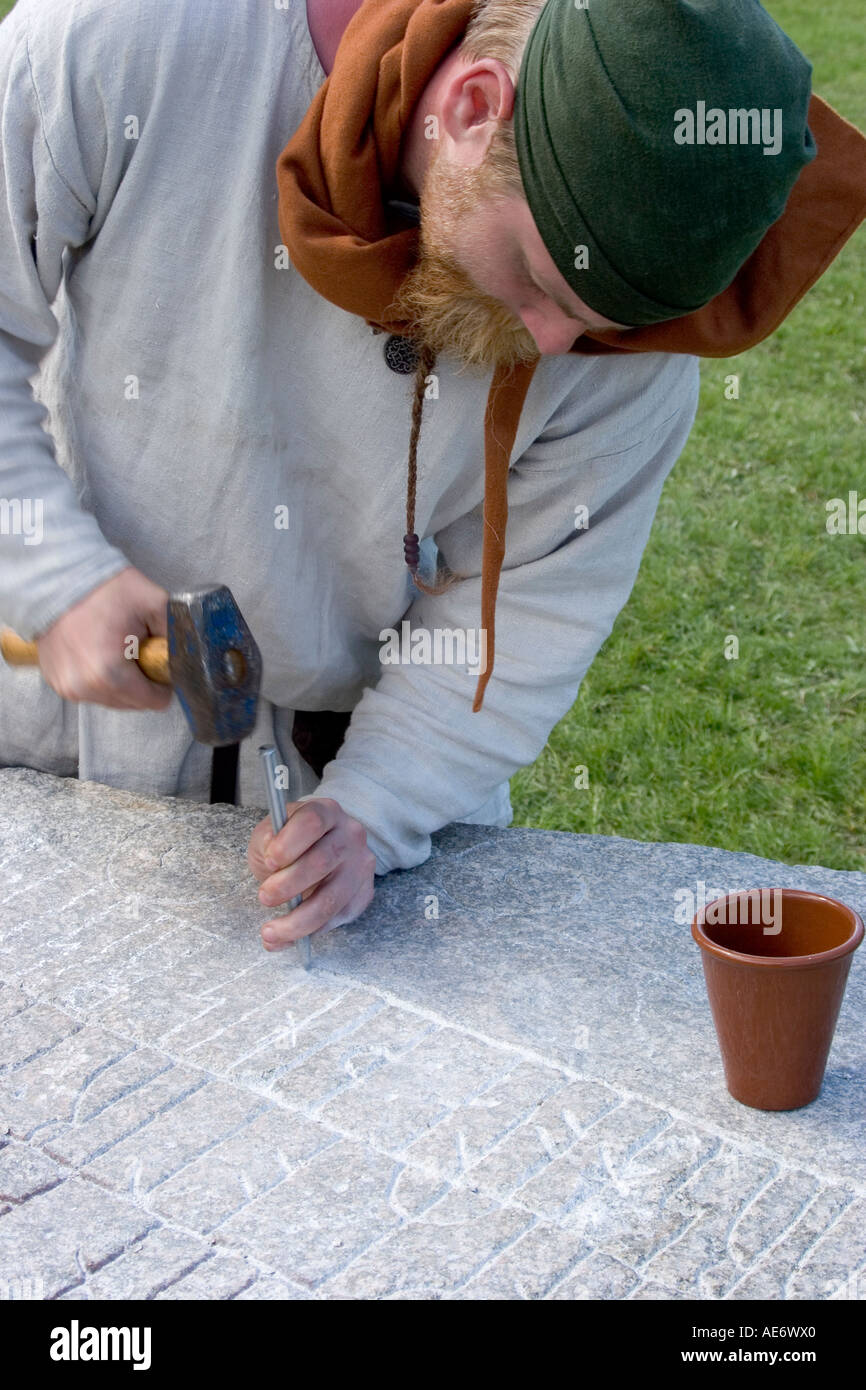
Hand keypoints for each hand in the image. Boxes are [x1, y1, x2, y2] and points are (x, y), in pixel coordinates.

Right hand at [35, 566, 171, 711]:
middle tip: (137, 651)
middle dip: (142, 682)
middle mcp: (85, 687)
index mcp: (110, 673)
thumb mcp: (153, 603)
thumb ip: (178, 633)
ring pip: (112, 699)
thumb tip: (192, 655)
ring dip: (121, 682)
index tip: (157, 660)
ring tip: (116, 650)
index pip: (154, 701)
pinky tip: (99, 653)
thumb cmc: (105, 589)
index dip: (162, 682)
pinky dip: (99, 679)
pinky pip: (90, 692)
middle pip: (133, 703)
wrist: (59, 579)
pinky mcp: (57, 682)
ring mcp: (68, 687)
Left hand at [247, 797, 375, 950]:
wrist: (314, 852)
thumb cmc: (289, 842)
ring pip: (331, 899)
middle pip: (322, 862)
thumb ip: (267, 839)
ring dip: (297, 921)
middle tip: (264, 897)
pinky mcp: (364, 893)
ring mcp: (360, 866)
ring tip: (270, 933)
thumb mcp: (271, 832)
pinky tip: (287, 938)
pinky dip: (309, 933)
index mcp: (326, 812)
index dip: (289, 844)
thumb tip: (270, 851)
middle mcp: (350, 835)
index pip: (312, 822)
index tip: (269, 862)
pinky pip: (338, 919)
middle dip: (287, 885)